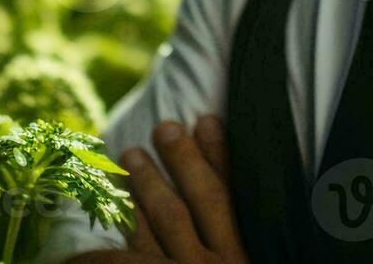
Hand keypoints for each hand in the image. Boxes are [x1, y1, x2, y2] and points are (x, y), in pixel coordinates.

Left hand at [117, 115, 245, 263]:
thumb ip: (238, 228)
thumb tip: (236, 192)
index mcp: (253, 251)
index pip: (240, 192)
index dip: (222, 154)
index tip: (206, 121)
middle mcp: (226, 262)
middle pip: (208, 198)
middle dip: (185, 159)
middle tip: (164, 128)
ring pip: (171, 219)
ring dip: (149, 181)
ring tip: (131, 154)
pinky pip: (140, 247)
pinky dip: (130, 219)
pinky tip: (119, 201)